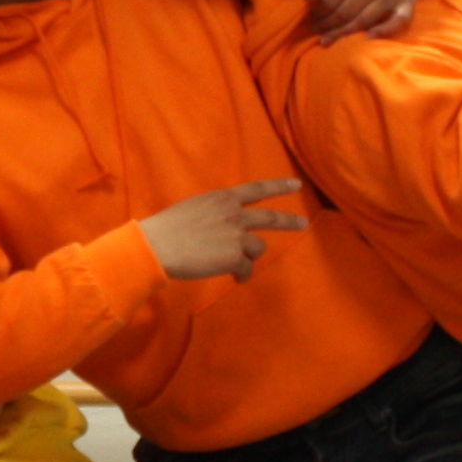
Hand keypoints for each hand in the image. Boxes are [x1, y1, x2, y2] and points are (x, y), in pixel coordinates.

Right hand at [136, 177, 307, 282]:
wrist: (157, 246)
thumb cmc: (166, 229)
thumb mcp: (194, 209)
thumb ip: (215, 214)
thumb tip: (225, 228)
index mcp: (222, 198)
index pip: (257, 189)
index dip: (278, 186)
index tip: (296, 184)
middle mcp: (234, 213)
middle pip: (270, 217)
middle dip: (289, 221)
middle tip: (303, 223)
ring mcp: (237, 235)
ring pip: (257, 248)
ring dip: (248, 257)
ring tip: (236, 266)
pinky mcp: (235, 257)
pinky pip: (246, 268)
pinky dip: (242, 275)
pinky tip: (234, 278)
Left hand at [302, 0, 425, 40]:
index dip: (319, 12)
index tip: (311, 18)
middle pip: (346, 12)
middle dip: (327, 25)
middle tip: (316, 30)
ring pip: (365, 20)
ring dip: (344, 33)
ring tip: (327, 39)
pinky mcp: (408, 1)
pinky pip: (398, 21)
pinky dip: (384, 31)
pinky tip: (367, 37)